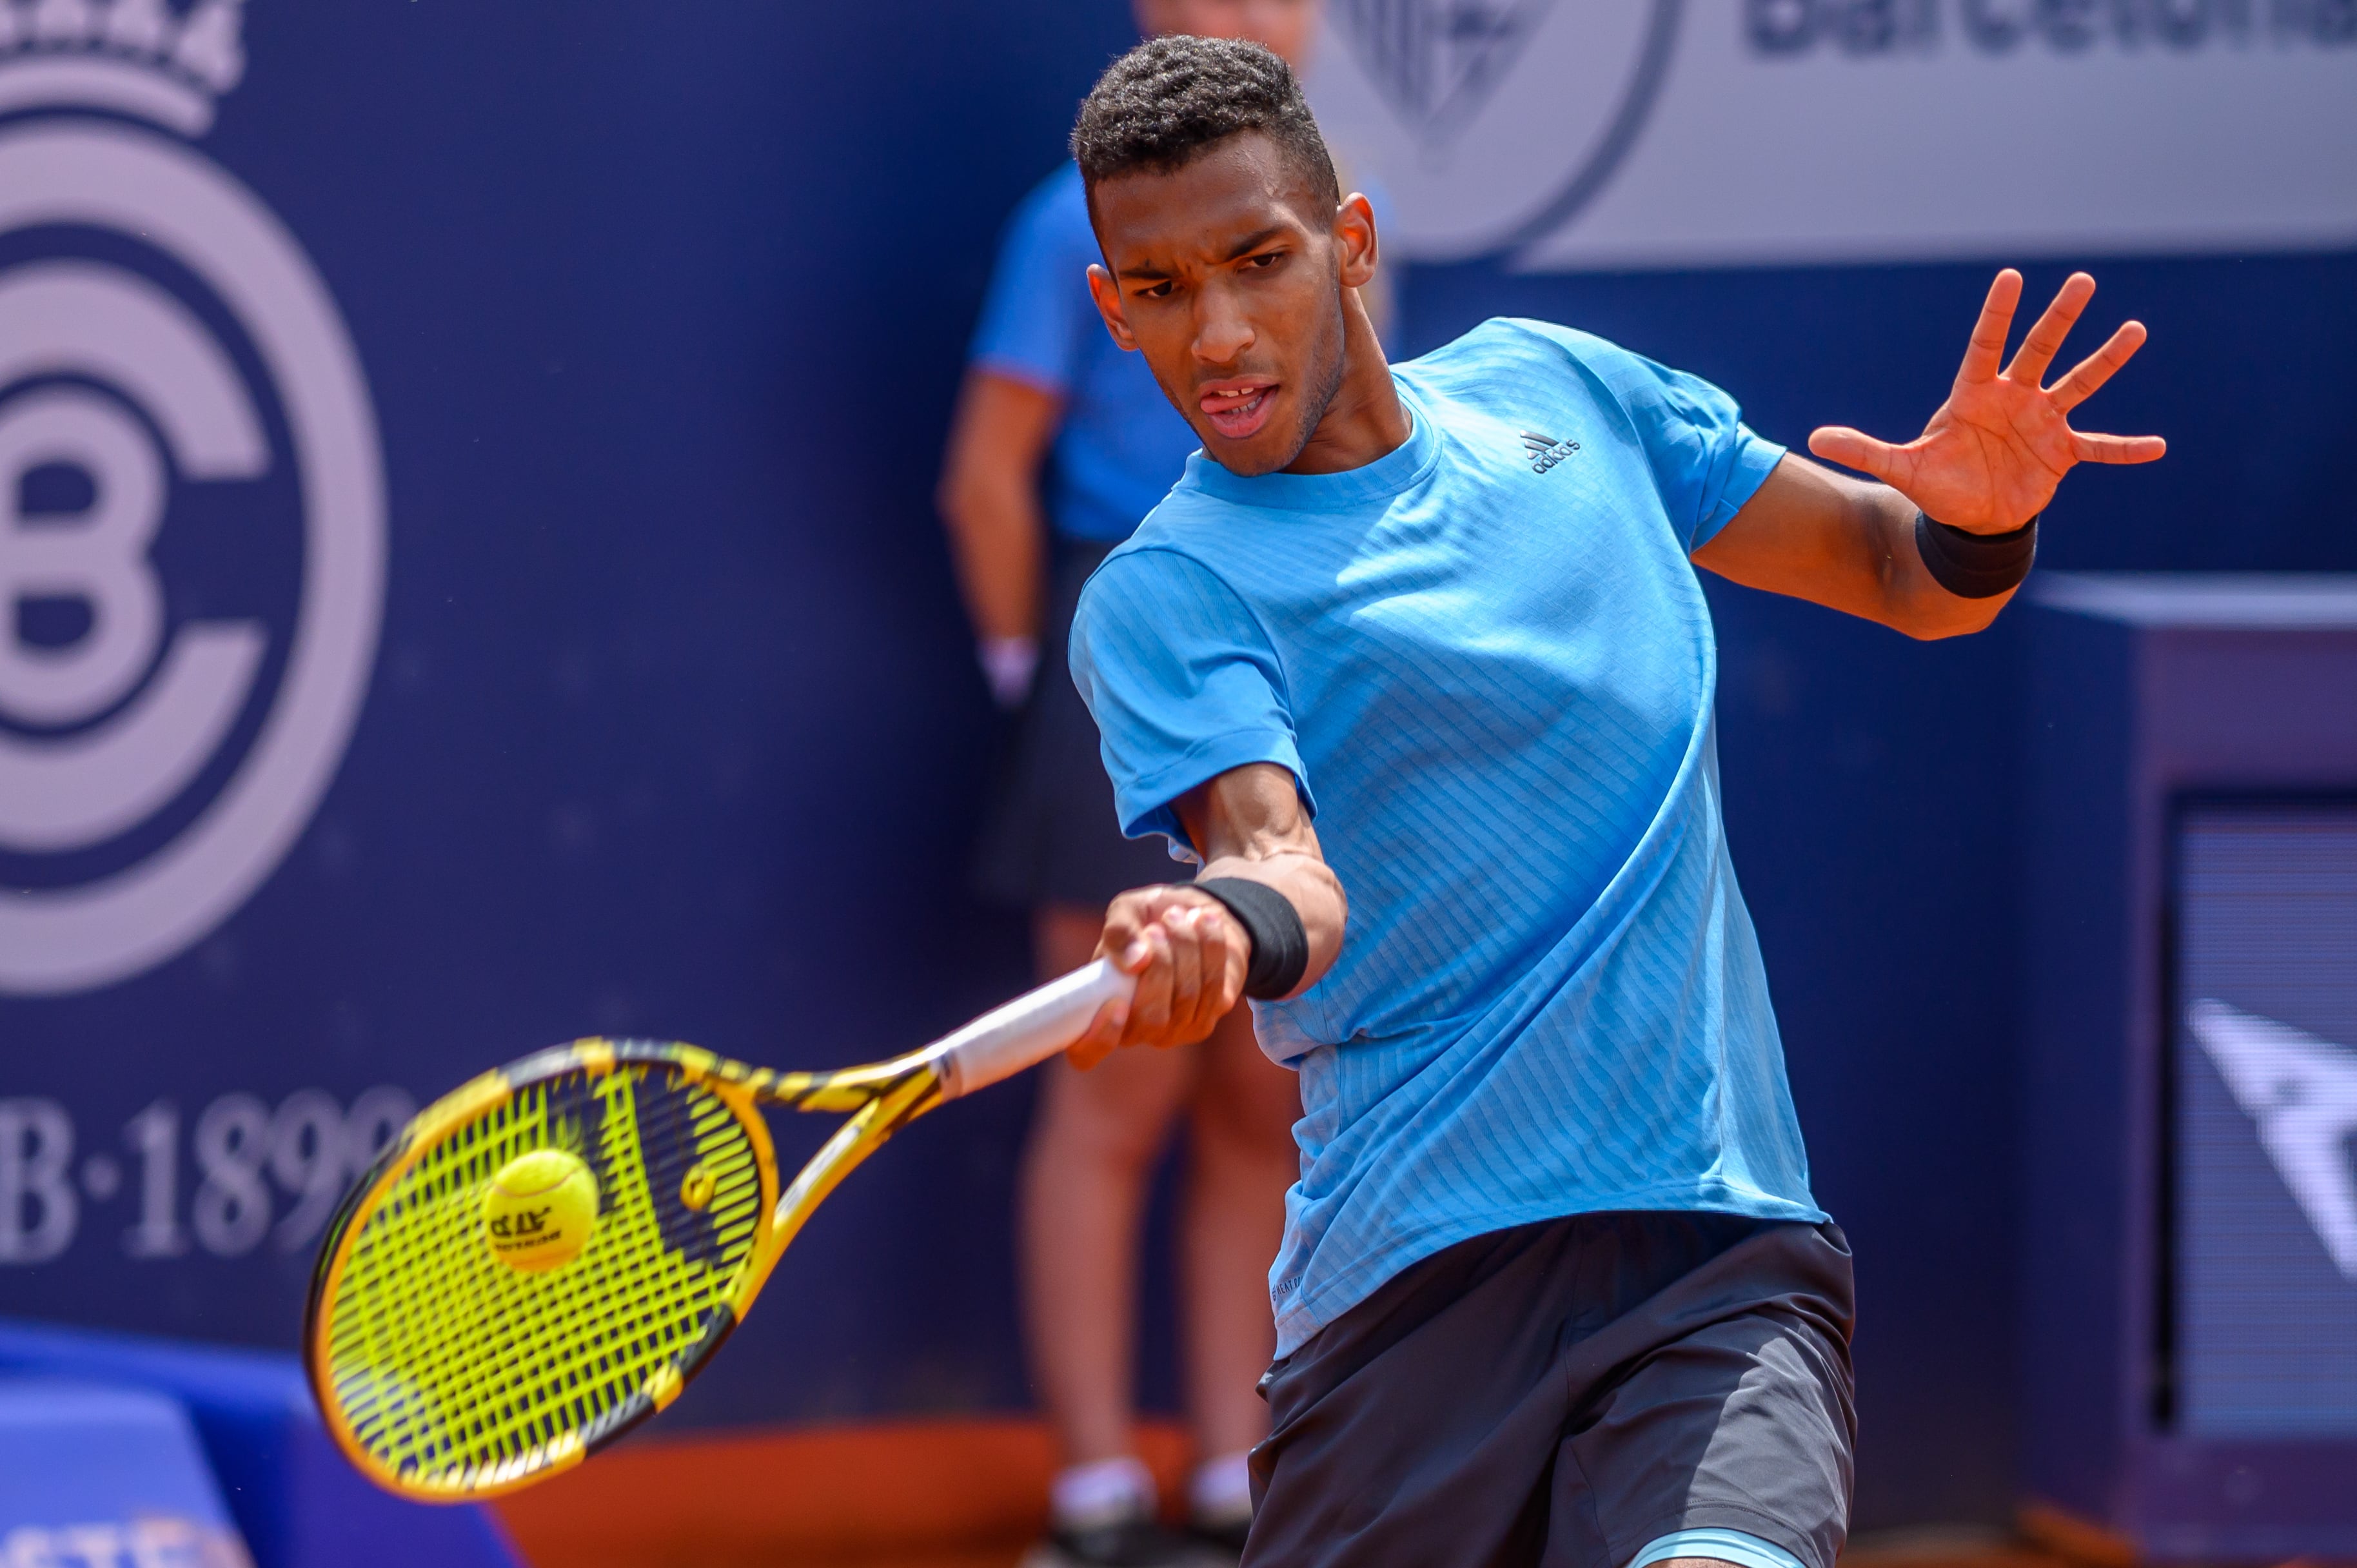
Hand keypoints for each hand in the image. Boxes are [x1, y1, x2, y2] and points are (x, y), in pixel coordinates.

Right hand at [1067, 885, 1249, 1068]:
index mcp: (1096, 1010)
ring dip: (1188, 948)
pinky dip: (1212, 950)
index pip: (1085, 1052)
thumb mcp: (1126, 912)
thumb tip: (1134, 961)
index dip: (1098, 1038)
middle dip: (1161, 966)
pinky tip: (1206, 923)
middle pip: (1151, 1019)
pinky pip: (1214, 990)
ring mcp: (1171, 1032)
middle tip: (1158, 927)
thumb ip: (1120, 931)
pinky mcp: (1204, 1021)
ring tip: (1181, 915)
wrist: (1192, 917)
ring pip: (1186, 998)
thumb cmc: (1146, 920)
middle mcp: (1133, 1030)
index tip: (1114, 1003)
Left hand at [1808, 269, 2164, 534]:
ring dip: (2106, 360)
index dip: (1997, 315)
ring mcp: (2042, 423)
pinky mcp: (2063, 454)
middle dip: (2059, 318)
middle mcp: (2014, 399)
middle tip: (2082, 281)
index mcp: (1974, 395)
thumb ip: (1864, 450)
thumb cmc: (1938, 484)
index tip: (2011, 278)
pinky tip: (2159, 446)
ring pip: (2078, 383)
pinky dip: (2127, 449)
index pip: (1985, 346)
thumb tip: (1812, 440)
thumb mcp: (1900, 468)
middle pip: (2039, 350)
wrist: (1970, 518)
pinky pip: (2100, 447)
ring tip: (2136, 330)